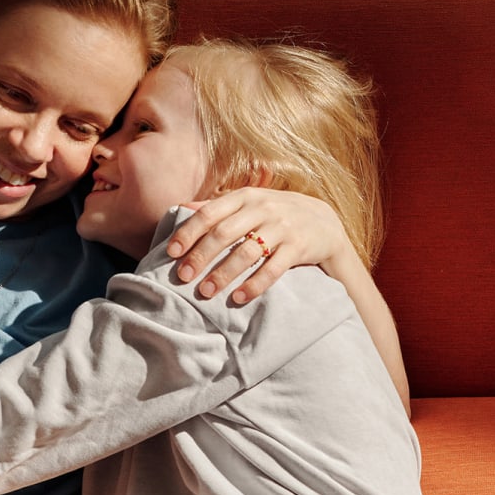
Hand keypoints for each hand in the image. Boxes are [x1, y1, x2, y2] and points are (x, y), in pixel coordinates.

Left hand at [166, 187, 346, 303]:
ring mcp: (282, 227)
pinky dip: (255, 284)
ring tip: (205, 291)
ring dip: (224, 273)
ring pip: (247, 252)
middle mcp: (263, 208)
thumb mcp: (248, 203)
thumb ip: (217, 207)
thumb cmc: (274, 215)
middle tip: (183, 278)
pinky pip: (273, 268)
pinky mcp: (299, 246)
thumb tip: (181, 208)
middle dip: (200, 256)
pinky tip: (238, 298)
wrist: (324, 223)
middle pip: (224, 233)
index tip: (171, 253)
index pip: (210, 213)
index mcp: (244, 196)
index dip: (188, 233)